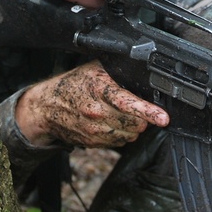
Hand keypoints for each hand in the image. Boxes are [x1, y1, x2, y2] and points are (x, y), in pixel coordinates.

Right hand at [15, 60, 168, 147]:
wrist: (48, 107)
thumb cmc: (74, 84)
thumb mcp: (96, 69)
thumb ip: (120, 72)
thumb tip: (145, 74)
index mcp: (100, 90)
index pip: (128, 103)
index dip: (148, 111)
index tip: (163, 118)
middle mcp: (97, 112)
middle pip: (135, 122)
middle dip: (143, 116)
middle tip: (140, 108)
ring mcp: (95, 130)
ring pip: (130, 134)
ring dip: (134, 126)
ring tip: (124, 114)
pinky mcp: (94, 142)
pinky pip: (120, 142)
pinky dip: (123, 134)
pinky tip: (114, 122)